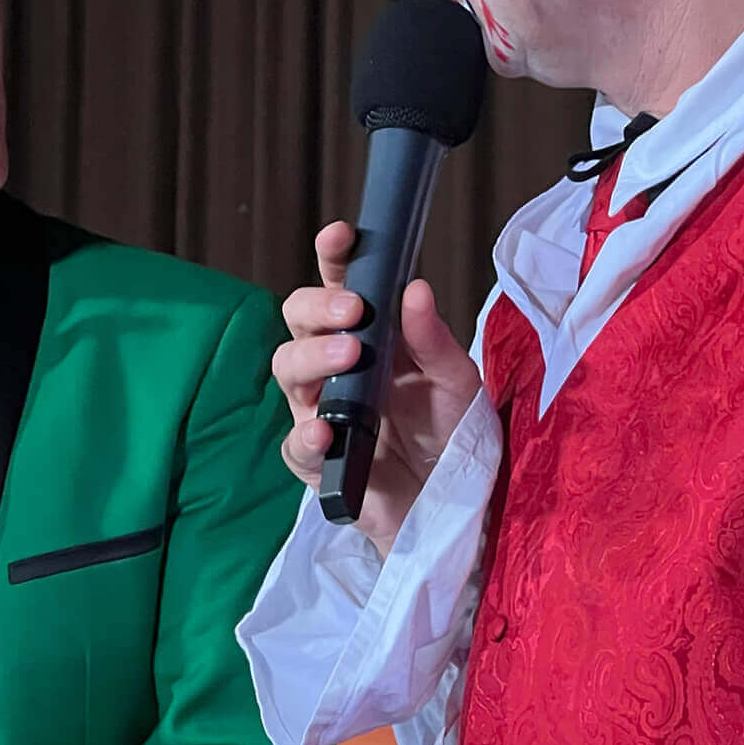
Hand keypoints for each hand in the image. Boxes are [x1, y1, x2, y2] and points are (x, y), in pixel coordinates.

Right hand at [274, 220, 480, 554]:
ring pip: (287, 371)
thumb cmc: (447, 434)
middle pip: (298, 321)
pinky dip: (305, 436)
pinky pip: (295, 444)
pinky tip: (324, 430)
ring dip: (312, 357)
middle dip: (318, 308)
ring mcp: (320, 410)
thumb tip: (415, 289)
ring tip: (348, 358)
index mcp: (370, 336)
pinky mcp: (317, 462)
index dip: (334, 258)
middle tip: (352, 312)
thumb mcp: (456, 383)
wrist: (448, 507)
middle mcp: (335, 367)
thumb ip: (432, 341)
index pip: (340, 287)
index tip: (341, 236)